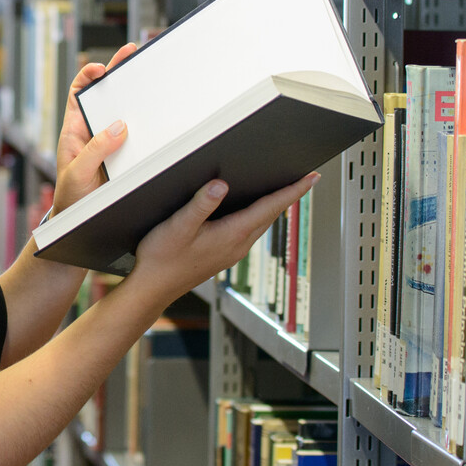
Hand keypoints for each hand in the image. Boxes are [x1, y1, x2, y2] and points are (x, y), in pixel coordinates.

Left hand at [48, 43, 138, 217]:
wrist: (81, 224)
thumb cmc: (72, 200)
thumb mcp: (78, 173)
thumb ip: (95, 151)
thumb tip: (118, 126)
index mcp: (75, 131)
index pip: (78, 93)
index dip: (87, 76)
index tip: (100, 69)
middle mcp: (93, 133)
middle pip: (104, 95)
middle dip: (117, 71)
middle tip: (131, 51)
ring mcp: (110, 143)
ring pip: (123, 112)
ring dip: (135, 94)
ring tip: (148, 73)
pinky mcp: (125, 156)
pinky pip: (137, 135)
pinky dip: (146, 122)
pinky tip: (157, 112)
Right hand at [123, 173, 321, 302]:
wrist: (153, 288)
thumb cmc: (162, 258)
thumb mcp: (178, 226)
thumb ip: (201, 204)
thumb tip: (220, 185)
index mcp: (232, 234)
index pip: (270, 207)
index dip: (293, 191)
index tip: (312, 178)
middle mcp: (237, 245)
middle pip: (271, 215)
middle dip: (289, 196)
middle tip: (305, 178)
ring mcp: (231, 252)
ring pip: (262, 224)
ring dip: (275, 207)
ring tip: (285, 191)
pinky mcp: (223, 255)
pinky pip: (250, 231)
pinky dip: (259, 216)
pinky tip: (253, 211)